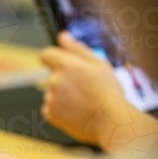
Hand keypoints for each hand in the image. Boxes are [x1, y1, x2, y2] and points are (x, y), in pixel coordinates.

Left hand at [40, 31, 157, 153]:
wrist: (111, 121)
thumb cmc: (109, 92)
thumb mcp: (99, 64)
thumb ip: (77, 49)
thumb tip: (63, 36)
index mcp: (66, 65)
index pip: (46, 54)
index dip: (54, 59)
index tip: (64, 66)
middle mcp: (55, 80)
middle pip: (52, 75)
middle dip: (64, 80)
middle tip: (84, 89)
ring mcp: (51, 98)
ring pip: (52, 92)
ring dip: (63, 96)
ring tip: (84, 102)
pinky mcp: (50, 114)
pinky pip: (50, 108)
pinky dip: (60, 110)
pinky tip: (77, 111)